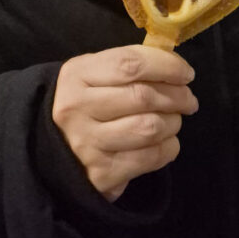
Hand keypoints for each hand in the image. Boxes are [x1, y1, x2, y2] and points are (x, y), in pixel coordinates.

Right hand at [52, 45, 197, 202]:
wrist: (49, 147)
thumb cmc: (83, 102)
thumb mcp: (92, 73)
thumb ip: (127, 66)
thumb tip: (174, 65)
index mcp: (77, 74)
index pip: (130, 63)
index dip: (166, 66)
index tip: (186, 73)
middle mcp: (78, 107)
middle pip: (143, 96)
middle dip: (177, 96)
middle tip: (188, 99)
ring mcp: (88, 143)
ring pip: (149, 127)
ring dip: (173, 122)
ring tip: (175, 119)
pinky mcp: (102, 173)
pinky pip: (150, 158)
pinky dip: (169, 147)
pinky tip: (167, 141)